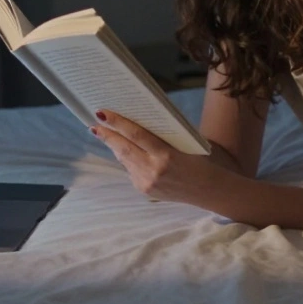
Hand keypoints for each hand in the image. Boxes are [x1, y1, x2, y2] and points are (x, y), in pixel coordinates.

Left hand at [91, 109, 223, 203]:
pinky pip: (130, 170)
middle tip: (94, 124)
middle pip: (124, 148)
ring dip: (113, 146)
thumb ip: (159, 138)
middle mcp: (154, 170)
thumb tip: (133, 128)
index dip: (117, 123)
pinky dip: (126, 159)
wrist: (208, 190)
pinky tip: (121, 151)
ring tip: (103, 134)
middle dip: (107, 135)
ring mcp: (147, 182)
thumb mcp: (182, 145)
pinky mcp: (144, 190)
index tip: (102, 113)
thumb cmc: (198, 160)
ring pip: (124, 160)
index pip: (136, 135)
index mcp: (166, 155)